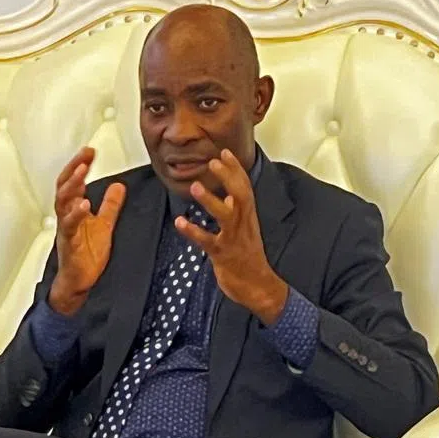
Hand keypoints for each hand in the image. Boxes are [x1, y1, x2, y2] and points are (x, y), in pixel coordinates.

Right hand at [48, 146, 126, 315]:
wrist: (78, 281)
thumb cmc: (85, 254)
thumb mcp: (104, 224)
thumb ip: (110, 205)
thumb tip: (119, 186)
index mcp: (73, 210)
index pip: (73, 181)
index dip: (79, 165)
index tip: (90, 151)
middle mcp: (66, 216)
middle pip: (64, 186)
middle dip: (74, 169)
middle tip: (84, 155)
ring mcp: (66, 229)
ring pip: (62, 202)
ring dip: (72, 186)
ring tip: (81, 172)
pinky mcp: (69, 243)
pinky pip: (69, 226)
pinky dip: (76, 214)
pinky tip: (84, 205)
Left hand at [175, 149, 288, 324]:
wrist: (258, 286)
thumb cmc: (248, 256)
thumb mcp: (245, 229)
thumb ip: (237, 211)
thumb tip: (228, 194)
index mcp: (248, 216)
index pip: (244, 187)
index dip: (235, 169)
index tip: (224, 151)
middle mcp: (243, 224)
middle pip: (240, 195)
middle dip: (228, 177)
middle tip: (213, 161)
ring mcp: (234, 239)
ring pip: (225, 216)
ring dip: (210, 201)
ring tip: (195, 186)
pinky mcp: (223, 255)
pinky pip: (208, 241)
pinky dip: (194, 231)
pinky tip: (180, 223)